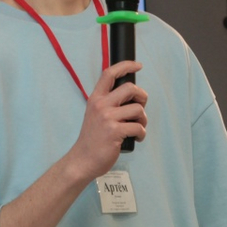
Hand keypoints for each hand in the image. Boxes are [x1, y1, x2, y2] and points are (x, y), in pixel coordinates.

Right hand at [67, 60, 147, 180]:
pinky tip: (136, 138)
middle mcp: (101, 105)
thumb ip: (108, 104)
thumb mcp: (94, 114)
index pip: (109, 73)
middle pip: (130, 88)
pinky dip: (142, 133)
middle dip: (142, 96)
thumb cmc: (92, 139)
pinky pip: (139, 127)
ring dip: (143, 119)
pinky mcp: (115, 131)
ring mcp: (108, 118)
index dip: (126, 66)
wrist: (82, 160)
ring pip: (138, 109)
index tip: (138, 65)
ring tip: (138, 127)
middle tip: (141, 107)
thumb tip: (131, 97)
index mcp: (95, 99)